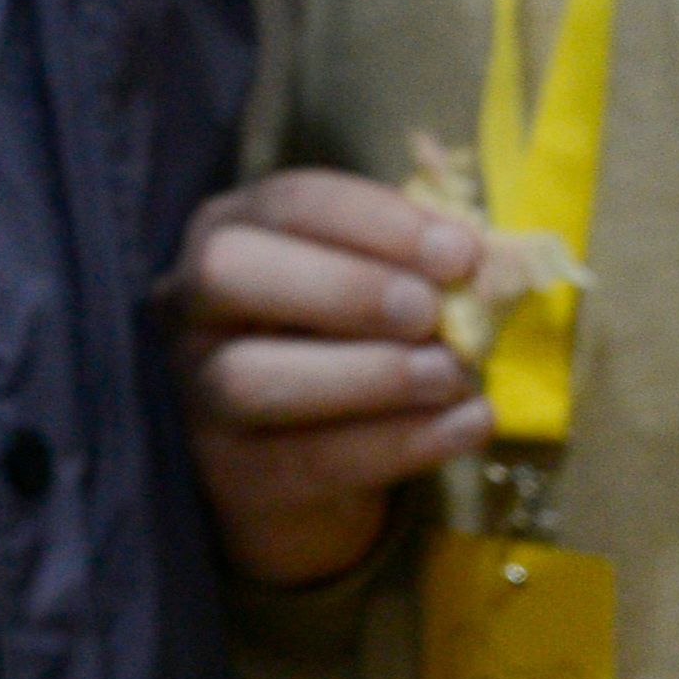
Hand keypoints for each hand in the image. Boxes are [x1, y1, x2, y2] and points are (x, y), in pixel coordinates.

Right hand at [171, 169, 493, 589]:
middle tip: (431, 312)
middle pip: (230, 272)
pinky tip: (466, 424)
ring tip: (451, 375)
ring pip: (250, 377)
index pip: (289, 203)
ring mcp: (197, 394)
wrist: (298, 473)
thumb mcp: (365, 288)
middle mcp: (189, 306)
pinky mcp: (232, 475)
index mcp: (229, 231)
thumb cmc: (339, 347)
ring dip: (368, 373)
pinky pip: (308, 460)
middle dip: (343, 286)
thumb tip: (489, 260)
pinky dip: (399, 442)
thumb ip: (414, 265)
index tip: (460, 252)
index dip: (377, 222)